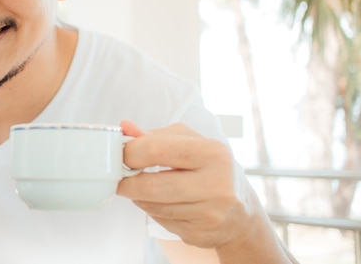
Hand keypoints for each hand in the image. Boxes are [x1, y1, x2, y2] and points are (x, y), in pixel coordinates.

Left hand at [117, 120, 256, 248]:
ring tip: (142, 188)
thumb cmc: (210, 168)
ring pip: (153, 207)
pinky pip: (161, 222)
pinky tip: (162, 203)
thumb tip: (125, 127)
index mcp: (212, 152)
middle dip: (126, 182)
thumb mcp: (189, 142)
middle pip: (151, 185)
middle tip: (118, 178)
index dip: (130, 152)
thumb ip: (155, 135)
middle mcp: (216, 184)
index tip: (120, 154)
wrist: (242, 211)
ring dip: (139, 197)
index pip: (156, 150)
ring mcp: (210, 213)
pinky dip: (153, 211)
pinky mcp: (200, 234)